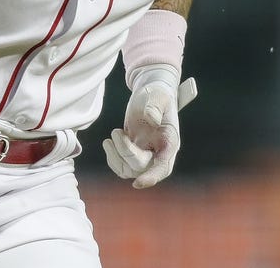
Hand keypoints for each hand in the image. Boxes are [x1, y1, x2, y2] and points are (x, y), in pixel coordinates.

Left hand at [103, 67, 197, 188]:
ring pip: (129, 171)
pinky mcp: (134, 154)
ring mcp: (146, 155)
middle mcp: (159, 153)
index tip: (138, 183)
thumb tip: (151, 119)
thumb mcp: (157, 96)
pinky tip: (109, 143)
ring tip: (112, 136)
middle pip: (142, 168)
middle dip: (125, 152)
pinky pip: (122, 168)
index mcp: (170, 142)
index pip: (163, 166)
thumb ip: (154, 106)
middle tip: (116, 131)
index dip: (152, 176)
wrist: (150, 95)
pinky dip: (112, 159)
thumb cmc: (156, 95)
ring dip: (116, 157)